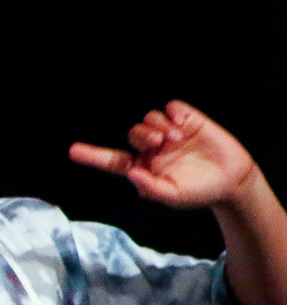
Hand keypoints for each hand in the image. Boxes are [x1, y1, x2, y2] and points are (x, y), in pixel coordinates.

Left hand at [69, 101, 257, 209]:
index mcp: (143, 167)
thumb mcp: (173, 196)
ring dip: (158, 126)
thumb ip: (151, 188)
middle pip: (134, 132)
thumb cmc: (198, 192)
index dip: (93, 155)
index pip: (112, 161)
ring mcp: (170, 133)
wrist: (231, 180)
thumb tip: (132, 174)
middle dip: (143, 135)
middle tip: (160, 143)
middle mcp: (152, 149)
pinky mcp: (188, 121)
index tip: (73, 152)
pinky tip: (184, 125)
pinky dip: (174, 114)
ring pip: (150, 118)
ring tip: (175, 138)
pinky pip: (172, 108)